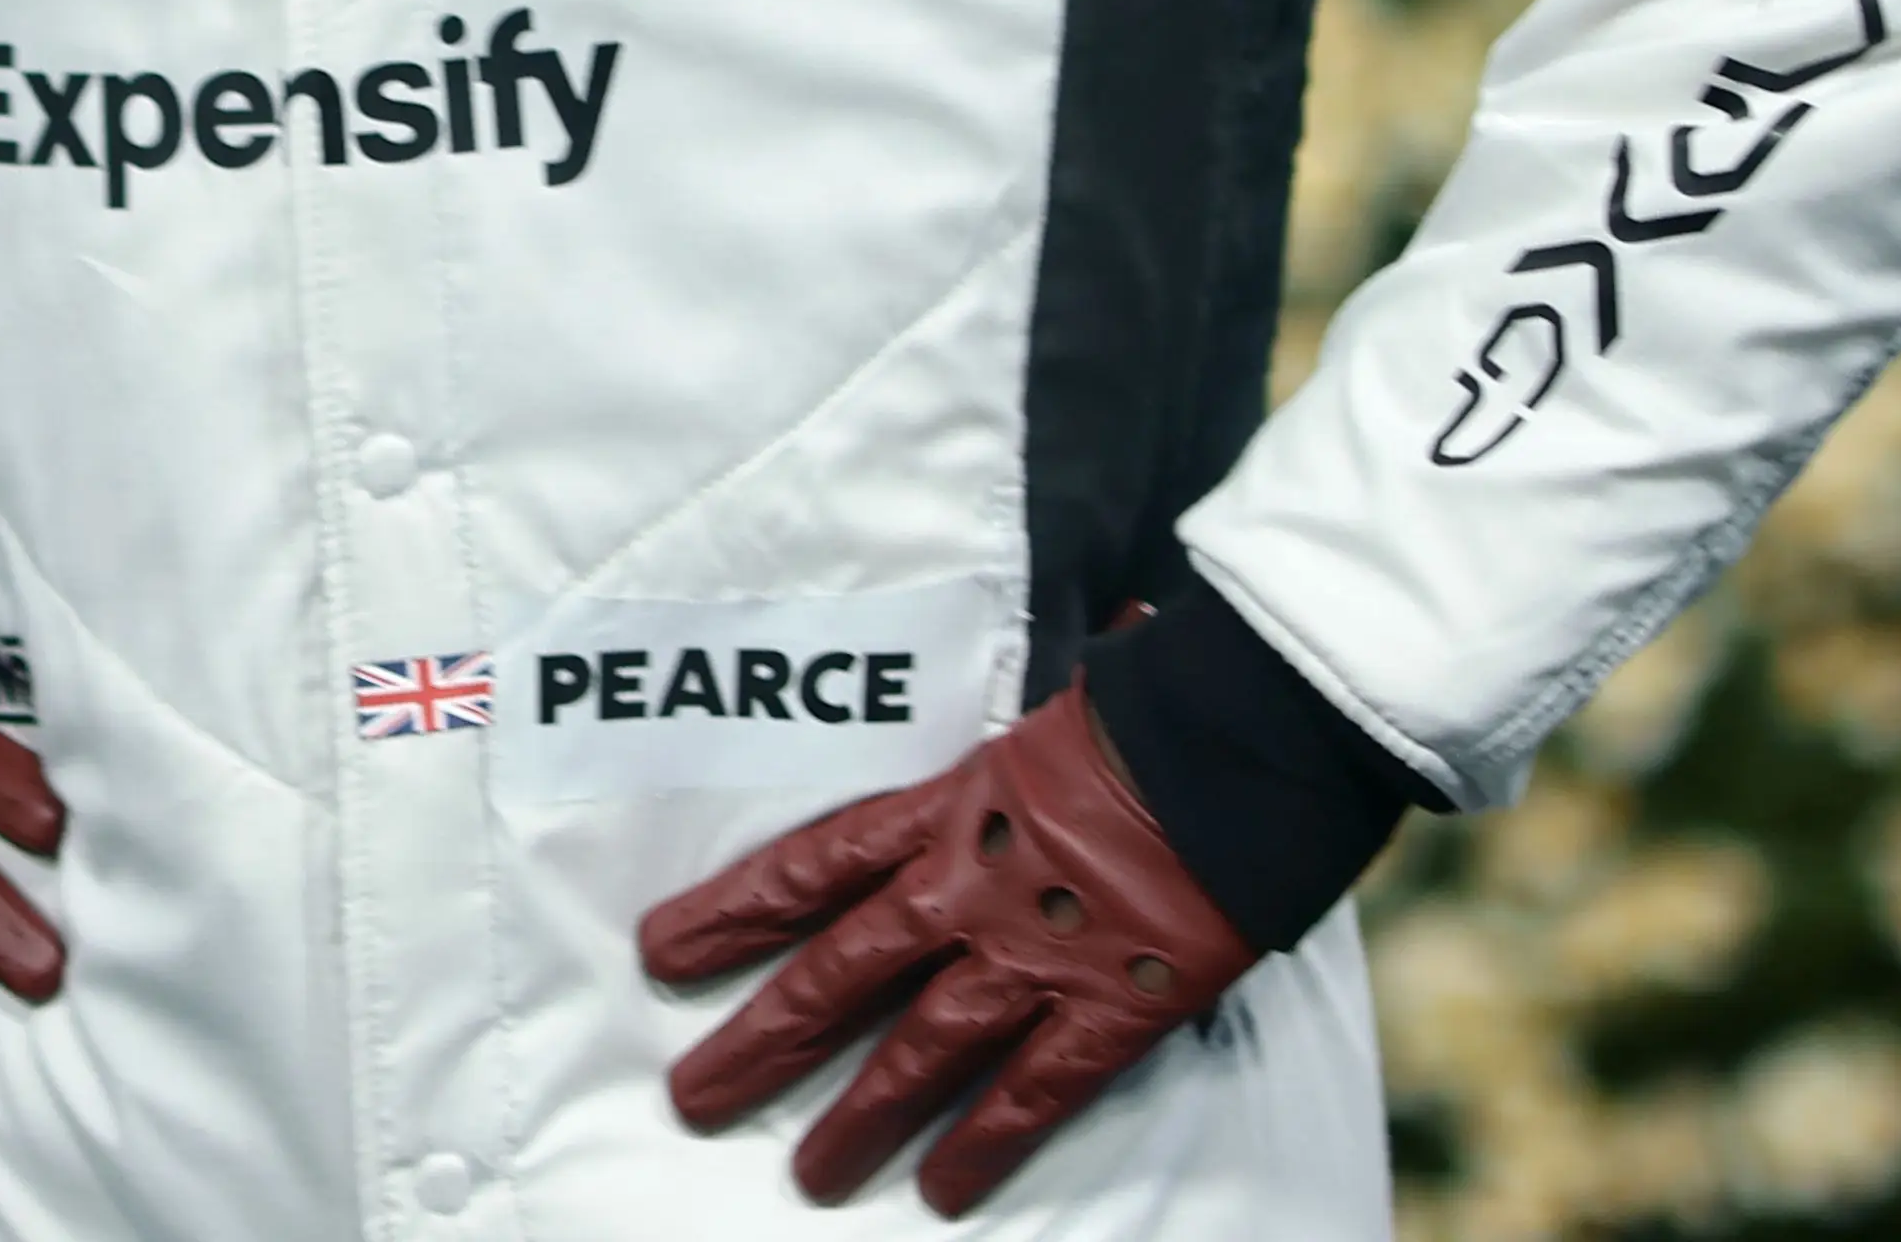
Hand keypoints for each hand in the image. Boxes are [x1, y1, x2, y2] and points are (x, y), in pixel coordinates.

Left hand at [639, 675, 1253, 1214]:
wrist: (1238, 738)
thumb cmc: (1147, 708)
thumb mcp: (1041, 714)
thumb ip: (993, 760)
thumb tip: (979, 756)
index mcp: (945, 805)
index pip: (811, 865)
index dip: (731, 913)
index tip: (662, 952)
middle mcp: (969, 885)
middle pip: (840, 973)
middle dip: (762, 1039)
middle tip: (693, 1097)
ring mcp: (1037, 953)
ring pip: (921, 1051)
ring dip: (860, 1118)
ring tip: (809, 1177)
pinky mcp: (1112, 1006)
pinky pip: (1033, 1093)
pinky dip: (985, 1145)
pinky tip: (942, 1194)